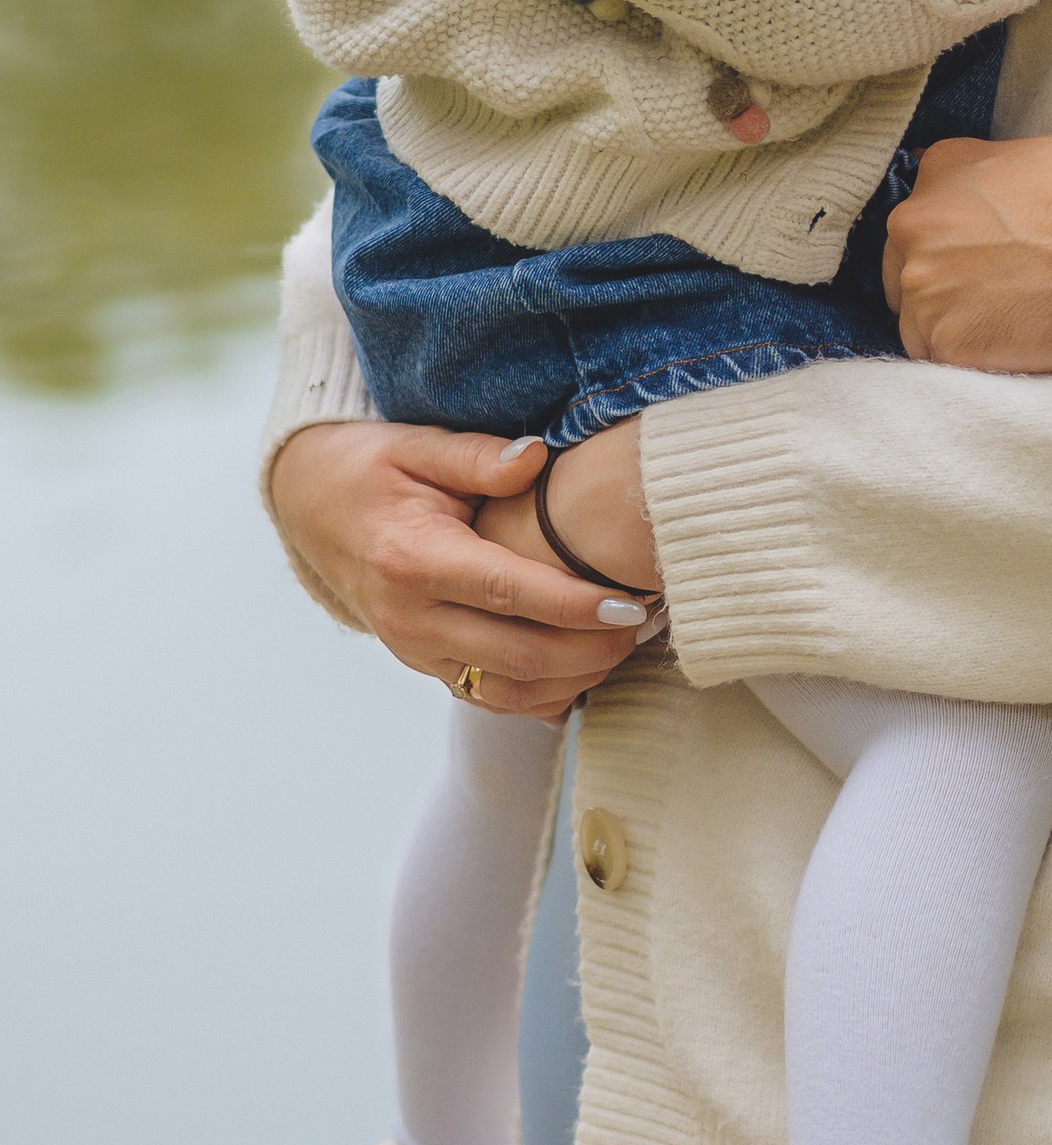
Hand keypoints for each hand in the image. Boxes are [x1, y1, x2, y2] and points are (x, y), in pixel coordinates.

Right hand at [267, 421, 649, 721]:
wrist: (311, 509)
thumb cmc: (371, 470)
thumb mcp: (416, 446)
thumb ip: (478, 456)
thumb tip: (537, 457)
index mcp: (412, 559)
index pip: (506, 592)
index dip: (574, 605)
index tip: (631, 603)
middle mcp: (411, 617)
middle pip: (516, 655)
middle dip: (591, 649)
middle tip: (647, 624)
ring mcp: (414, 650)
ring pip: (506, 691)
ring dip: (574, 679)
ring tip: (627, 647)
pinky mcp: (425, 664)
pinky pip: (490, 698)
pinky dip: (542, 696)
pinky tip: (587, 673)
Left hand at [883, 134, 1051, 369]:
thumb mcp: (1031, 155)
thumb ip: (980, 171)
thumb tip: (960, 182)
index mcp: (939, 173)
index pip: (920, 215)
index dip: (949, 242)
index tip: (979, 257)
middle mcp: (914, 226)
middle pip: (906, 267)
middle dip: (940, 282)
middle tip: (993, 293)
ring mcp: (923, 287)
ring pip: (916, 317)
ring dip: (951, 323)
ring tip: (1004, 323)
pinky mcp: (943, 340)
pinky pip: (938, 356)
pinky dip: (966, 356)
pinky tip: (1004, 344)